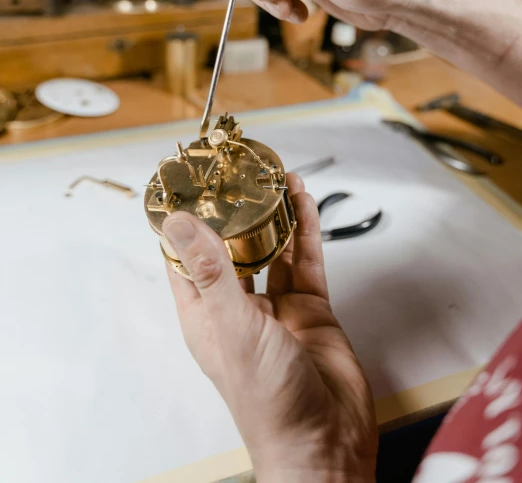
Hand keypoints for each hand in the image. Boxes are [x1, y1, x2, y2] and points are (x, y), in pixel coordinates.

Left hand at [164, 173, 377, 482]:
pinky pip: (306, 260)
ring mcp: (276, 308)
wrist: (326, 442)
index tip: (188, 185)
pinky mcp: (310, 309)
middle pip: (232, 247)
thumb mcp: (233, 328)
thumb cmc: (271, 403)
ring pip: (272, 248)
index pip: (185, 258)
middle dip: (236, 211)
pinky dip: (306, 230)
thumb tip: (180, 226)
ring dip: (275, 214)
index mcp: (206, 315)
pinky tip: (304, 204)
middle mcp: (238, 308)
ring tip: (275, 178)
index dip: (185, 221)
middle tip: (240, 174)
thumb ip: (211, 273)